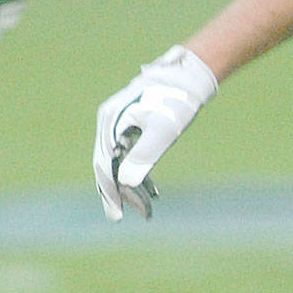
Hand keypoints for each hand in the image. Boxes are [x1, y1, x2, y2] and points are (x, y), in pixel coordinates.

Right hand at [94, 45, 217, 220]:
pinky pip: (129, 154)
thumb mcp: (163, 131)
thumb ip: (144, 155)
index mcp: (111, 122)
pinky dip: (140, 172)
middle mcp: (109, 122)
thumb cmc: (176, 101)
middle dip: (118, 193)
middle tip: (123, 217)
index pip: (104, 165)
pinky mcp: (132, 125)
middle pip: (107, 165)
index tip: (117, 216)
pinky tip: (152, 192)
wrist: (188, 75)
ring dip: (131, 185)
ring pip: (119, 161)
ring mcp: (119, 123)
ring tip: (146, 209)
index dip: (110, 192)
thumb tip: (125, 183)